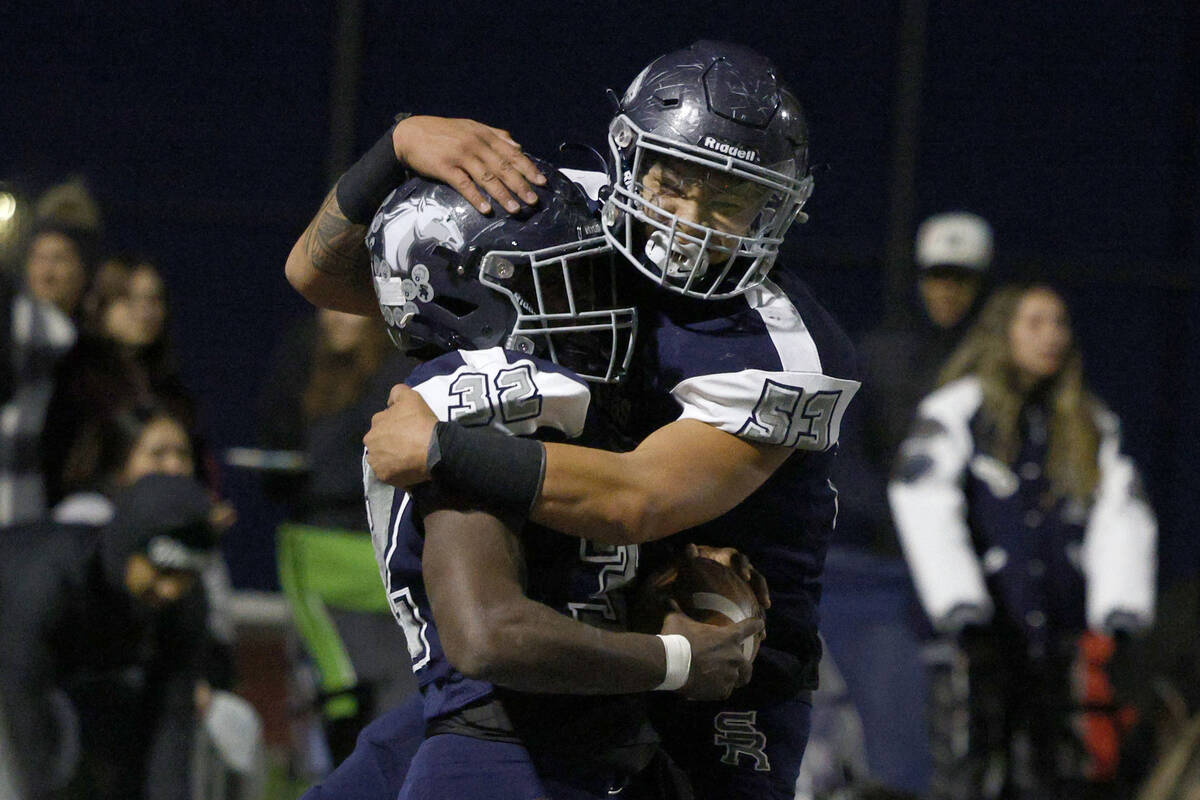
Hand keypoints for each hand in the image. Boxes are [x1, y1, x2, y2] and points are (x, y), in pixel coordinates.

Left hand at [364, 385, 438, 487]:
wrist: (433, 448)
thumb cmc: (420, 422)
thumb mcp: (410, 396)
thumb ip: (397, 392)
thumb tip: (390, 402)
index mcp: (375, 422)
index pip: (383, 422)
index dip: (396, 424)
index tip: (409, 428)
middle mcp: (370, 443)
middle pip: (380, 441)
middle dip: (390, 442)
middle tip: (409, 444)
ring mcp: (376, 462)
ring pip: (383, 458)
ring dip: (391, 457)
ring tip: (408, 458)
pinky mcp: (385, 477)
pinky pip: (390, 473)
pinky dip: (397, 471)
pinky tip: (408, 468)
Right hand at [393, 116, 547, 214]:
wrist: (410, 133)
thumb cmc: (443, 132)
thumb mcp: (471, 127)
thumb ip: (496, 135)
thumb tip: (518, 145)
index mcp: (484, 135)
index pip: (512, 153)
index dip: (528, 168)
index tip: (541, 182)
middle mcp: (475, 144)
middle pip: (503, 167)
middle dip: (520, 185)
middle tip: (533, 201)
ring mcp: (460, 155)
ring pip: (487, 177)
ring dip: (502, 195)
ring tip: (515, 209)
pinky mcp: (445, 167)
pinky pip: (464, 185)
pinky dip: (476, 197)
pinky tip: (486, 209)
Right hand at [661, 602, 763, 700]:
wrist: (671, 664)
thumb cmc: (677, 638)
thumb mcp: (677, 620)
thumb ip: (677, 610)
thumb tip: (669, 600)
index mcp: (728, 637)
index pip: (750, 627)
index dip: (757, 625)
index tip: (761, 625)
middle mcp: (734, 657)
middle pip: (748, 666)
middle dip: (743, 667)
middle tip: (733, 669)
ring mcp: (730, 675)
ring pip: (734, 680)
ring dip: (727, 679)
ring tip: (716, 680)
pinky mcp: (722, 691)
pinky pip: (723, 691)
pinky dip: (716, 690)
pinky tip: (706, 688)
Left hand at [688, 543, 770, 610]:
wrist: (693, 583)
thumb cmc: (692, 570)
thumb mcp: (689, 564)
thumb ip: (689, 557)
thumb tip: (690, 547)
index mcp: (730, 558)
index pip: (741, 560)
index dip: (744, 567)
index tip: (745, 577)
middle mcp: (741, 569)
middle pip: (756, 576)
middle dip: (761, 589)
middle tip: (764, 602)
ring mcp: (745, 584)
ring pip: (758, 593)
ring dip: (762, 603)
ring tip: (764, 617)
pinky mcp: (745, 597)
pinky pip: (754, 606)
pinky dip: (757, 616)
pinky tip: (760, 633)